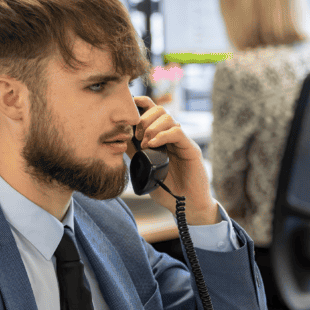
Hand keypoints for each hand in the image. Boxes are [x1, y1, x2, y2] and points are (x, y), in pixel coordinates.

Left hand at [130, 95, 217, 224]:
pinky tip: (152, 145)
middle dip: (144, 119)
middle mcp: (172, 136)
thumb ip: (134, 153)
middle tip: (136, 136)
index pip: (153, 112)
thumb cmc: (167, 189)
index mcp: (162, 137)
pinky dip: (162, 135)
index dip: (142, 104)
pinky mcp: (190, 149)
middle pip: (160, 110)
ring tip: (145, 144)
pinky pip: (177, 132)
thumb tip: (119, 139)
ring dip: (152, 128)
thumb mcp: (144, 169)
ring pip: (168, 118)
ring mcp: (182, 141)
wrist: (186, 205)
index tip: (129, 106)